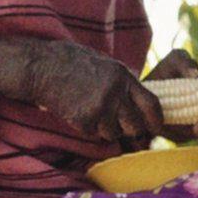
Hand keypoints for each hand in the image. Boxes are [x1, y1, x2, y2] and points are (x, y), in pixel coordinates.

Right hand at [0, 37, 161, 150]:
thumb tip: (141, 101)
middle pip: (135, 125)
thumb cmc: (72, 63)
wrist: (41, 67)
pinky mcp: (84, 120)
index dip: (156, 120)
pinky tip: (78, 112)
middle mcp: (115, 92)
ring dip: (106, 129)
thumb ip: (124, 82)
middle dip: (130, 131)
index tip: (156, 129)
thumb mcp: (105, 64)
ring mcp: (100, 107)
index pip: (151, 104)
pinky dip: (88, 129)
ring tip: (91, 111)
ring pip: (113, 133)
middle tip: (121, 127)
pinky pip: (94, 134)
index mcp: (123, 76)